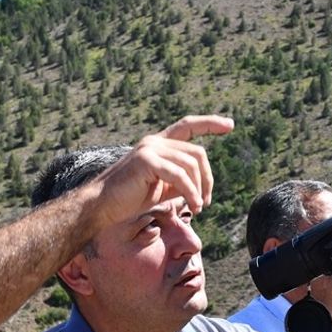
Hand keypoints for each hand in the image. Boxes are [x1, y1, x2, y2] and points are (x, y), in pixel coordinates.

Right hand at [92, 115, 233, 226]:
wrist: (102, 206)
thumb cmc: (130, 200)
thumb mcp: (162, 188)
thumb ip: (181, 180)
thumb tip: (202, 185)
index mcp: (157, 144)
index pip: (188, 126)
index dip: (209, 124)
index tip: (230, 125)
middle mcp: (154, 141)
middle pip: (197, 153)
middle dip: (207, 178)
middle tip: (205, 202)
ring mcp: (150, 148)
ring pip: (191, 164)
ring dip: (199, 189)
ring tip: (198, 207)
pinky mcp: (146, 160)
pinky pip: (179, 175)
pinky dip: (191, 192)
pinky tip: (192, 206)